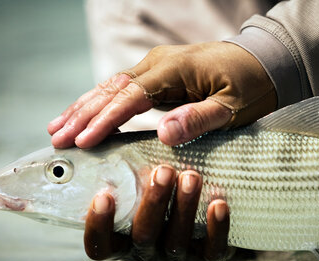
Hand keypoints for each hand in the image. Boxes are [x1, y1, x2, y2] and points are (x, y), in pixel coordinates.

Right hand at [48, 42, 275, 148]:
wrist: (262, 62)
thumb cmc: (250, 87)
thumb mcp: (233, 108)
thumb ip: (199, 119)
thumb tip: (164, 134)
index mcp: (174, 71)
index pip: (131, 97)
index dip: (106, 120)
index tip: (83, 141)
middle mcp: (158, 64)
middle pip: (112, 89)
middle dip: (82, 114)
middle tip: (56, 138)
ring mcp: (156, 67)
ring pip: (111, 86)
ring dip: (84, 106)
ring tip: (57, 126)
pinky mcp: (159, 75)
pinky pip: (123, 88)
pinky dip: (101, 102)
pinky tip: (86, 114)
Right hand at [83, 166, 234, 260]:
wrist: (207, 228)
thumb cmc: (164, 200)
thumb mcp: (142, 187)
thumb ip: (127, 167)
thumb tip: (107, 129)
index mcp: (124, 241)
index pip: (100, 245)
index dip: (99, 225)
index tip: (103, 194)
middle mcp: (148, 255)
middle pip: (143, 236)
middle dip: (153, 202)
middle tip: (163, 170)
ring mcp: (179, 260)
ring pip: (176, 241)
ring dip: (183, 207)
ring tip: (192, 176)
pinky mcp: (208, 260)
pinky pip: (213, 248)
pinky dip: (216, 227)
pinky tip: (218, 203)